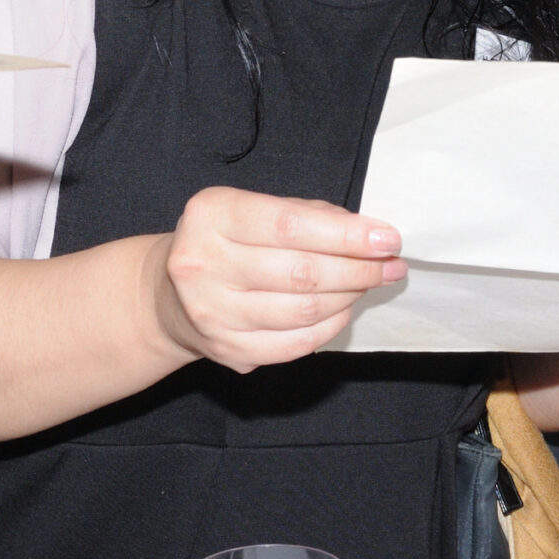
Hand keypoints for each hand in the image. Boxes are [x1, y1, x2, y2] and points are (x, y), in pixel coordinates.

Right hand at [146, 186, 405, 372]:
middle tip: (391, 265)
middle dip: (359, 269)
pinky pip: (294, 344)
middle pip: (301, 272)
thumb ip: (308, 215)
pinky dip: (329, 327)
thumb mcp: (252, 209)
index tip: (388, 238)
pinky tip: (343, 310)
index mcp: (211, 215)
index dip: (347, 234)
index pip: (290, 225)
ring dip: (349, 297)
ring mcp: (212, 312)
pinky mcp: (225, 349)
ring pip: (303, 310)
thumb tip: (369, 235)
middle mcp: (203, 263)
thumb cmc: (225, 241)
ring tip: (369, 283)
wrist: (167, 292)